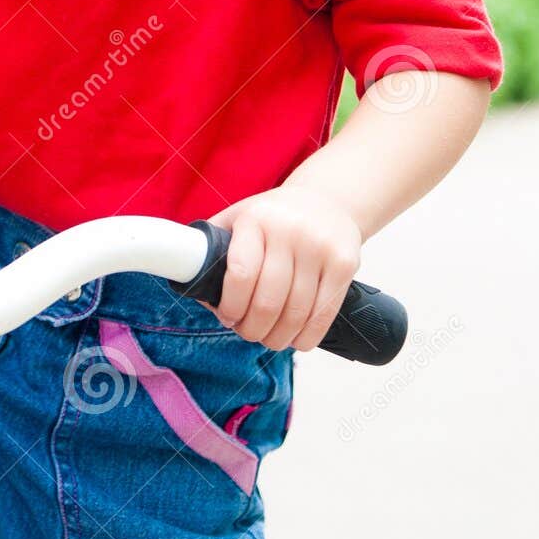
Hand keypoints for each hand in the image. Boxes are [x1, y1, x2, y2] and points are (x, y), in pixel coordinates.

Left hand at [200, 186, 363, 351]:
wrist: (327, 200)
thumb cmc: (273, 217)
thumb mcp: (239, 217)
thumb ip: (214, 247)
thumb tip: (194, 286)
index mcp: (255, 219)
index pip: (240, 274)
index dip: (230, 306)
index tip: (226, 316)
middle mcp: (289, 231)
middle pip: (268, 302)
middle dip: (252, 329)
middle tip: (246, 332)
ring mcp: (320, 247)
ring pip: (296, 313)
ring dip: (278, 338)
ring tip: (269, 338)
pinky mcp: (344, 264)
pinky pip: (323, 315)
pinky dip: (306, 337)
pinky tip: (295, 338)